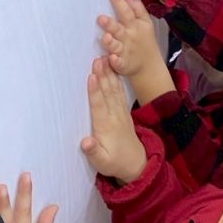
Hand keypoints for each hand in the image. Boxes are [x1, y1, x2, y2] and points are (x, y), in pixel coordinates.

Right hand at [80, 57, 146, 184]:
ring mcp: (120, 113)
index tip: (92, 76)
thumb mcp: (101, 163)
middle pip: (107, 93)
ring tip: (104, 58)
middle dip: (102, 75)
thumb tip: (86, 142)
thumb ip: (93, 152)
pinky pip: (120, 92)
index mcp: (106, 127)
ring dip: (109, 74)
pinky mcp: (123, 111)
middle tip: (97, 59)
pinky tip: (113, 69)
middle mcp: (114, 116)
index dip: (95, 91)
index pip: (99, 106)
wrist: (136, 164)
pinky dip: (116, 80)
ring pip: (114, 90)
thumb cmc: (114, 163)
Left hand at [98, 0, 159, 79]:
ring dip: (110, 42)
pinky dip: (115, 61)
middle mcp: (129, 37)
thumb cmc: (144, 40)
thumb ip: (137, 8)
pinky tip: (111, 58)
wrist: (150, 65)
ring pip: (116, 46)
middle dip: (110, 24)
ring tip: (105, 37)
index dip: (119, 2)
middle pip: (118, 29)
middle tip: (101, 18)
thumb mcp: (146, 22)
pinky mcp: (123, 64)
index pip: (126, 11)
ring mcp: (125, 51)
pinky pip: (118, 63)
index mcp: (134, 25)